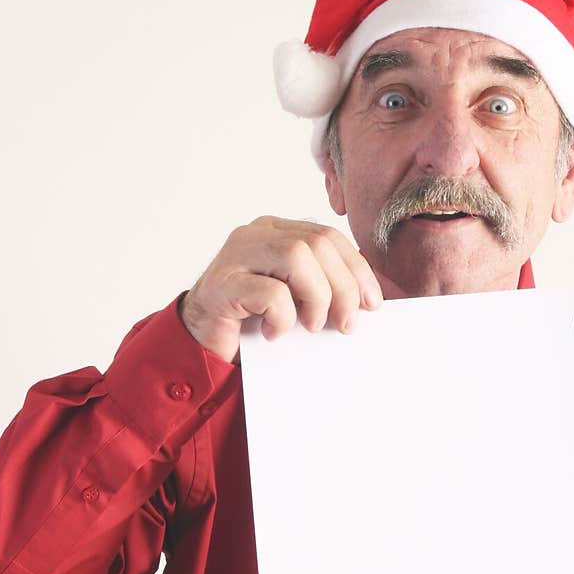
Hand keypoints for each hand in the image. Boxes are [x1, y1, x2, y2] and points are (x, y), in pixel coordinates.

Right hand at [180, 216, 382, 362]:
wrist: (201, 342)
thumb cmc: (253, 320)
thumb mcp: (296, 299)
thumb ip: (323, 287)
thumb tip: (367, 298)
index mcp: (277, 232)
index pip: (328, 236)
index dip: (357, 268)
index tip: (371, 303)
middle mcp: (256, 235)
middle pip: (317, 243)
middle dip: (343, 287)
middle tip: (346, 323)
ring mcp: (236, 255)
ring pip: (297, 257)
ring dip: (317, 297)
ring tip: (311, 326)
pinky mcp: (222, 284)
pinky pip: (269, 291)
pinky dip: (283, 317)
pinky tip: (275, 333)